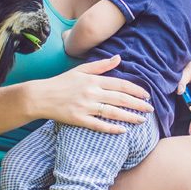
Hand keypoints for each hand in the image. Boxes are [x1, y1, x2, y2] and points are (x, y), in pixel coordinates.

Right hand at [32, 55, 152, 133]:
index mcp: (93, 80)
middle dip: (138, 104)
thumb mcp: (80, 70)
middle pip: (120, 99)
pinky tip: (122, 130)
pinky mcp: (78, 119)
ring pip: (112, 112)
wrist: (40, 96)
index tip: (147, 95)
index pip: (120, 84)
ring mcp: (85, 107)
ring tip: (141, 120)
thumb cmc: (61, 82)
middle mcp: (91, 92)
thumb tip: (119, 58)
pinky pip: (98, 125)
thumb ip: (101, 65)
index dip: (135, 90)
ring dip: (129, 117)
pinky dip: (111, 128)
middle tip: (150, 109)